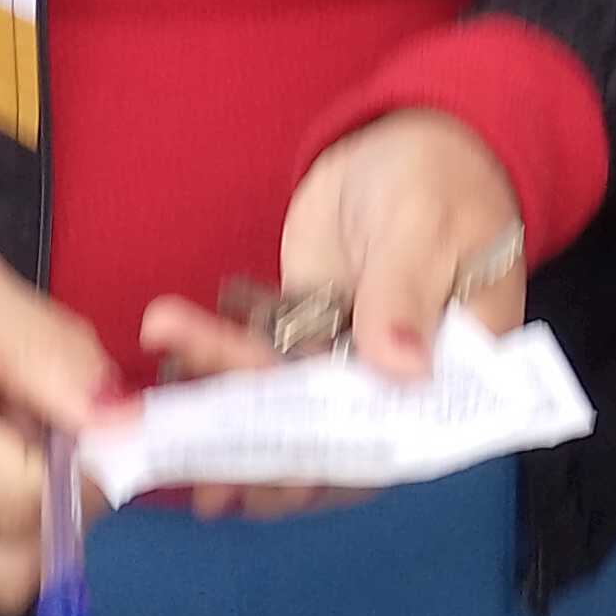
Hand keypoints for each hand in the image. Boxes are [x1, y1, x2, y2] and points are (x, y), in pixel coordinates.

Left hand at [137, 110, 525, 518]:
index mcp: (454, 372)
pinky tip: (170, 384)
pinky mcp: (303, 337)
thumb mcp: (426, 225)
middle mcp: (398, 384)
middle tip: (195, 450)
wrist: (401, 141)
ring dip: (224, 412)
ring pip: (282, 406)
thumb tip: (401, 366)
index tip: (271, 474)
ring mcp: (344, 363)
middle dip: (258, 447)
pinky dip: (214, 374)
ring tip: (161, 415)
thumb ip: (405, 292)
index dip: (331, 463)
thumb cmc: (437, 177)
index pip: (394, 436)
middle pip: (327, 434)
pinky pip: (257, 367)